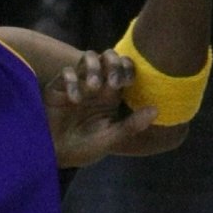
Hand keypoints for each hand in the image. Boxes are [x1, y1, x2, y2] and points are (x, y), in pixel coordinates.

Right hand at [43, 49, 159, 169]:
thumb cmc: (84, 148)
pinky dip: (72, 82)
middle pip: (108, 57)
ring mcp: (77, 83)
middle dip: (113, 63)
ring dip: (93, 68)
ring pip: (88, 58)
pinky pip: (67, 73)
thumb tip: (156, 110)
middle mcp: (96, 85)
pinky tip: (74, 100)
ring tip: (94, 87)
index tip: (126, 82)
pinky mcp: (58, 87)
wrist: (56, 155)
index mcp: (111, 95)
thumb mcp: (110, 139)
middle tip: (113, 82)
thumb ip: (131, 125)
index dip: (127, 68)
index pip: (124, 69)